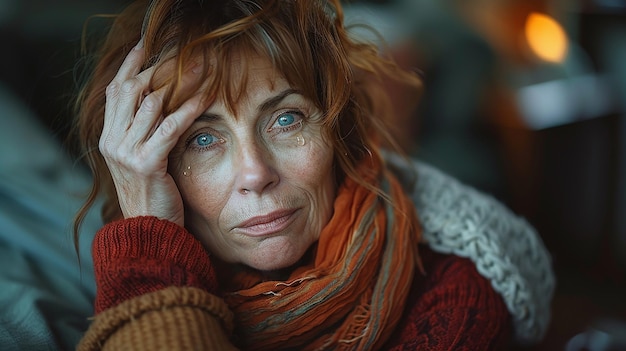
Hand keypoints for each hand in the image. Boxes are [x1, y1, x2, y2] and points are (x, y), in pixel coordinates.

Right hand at [99, 40, 203, 225]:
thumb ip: (143, 134)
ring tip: (200, 68)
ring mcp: (126, 153)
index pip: (115, 91)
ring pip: (150, 104)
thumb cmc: (152, 197)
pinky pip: (169, 128)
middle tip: (183, 52)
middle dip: (157, 67)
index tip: (145, 46)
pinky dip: (188, 110)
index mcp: (109, 139)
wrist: (148, 233)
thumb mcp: (140, 162)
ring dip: (178, 83)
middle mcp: (112, 142)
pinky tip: (205, 97)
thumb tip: (160, 105)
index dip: (129, 66)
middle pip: (131, 90)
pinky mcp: (146, 164)